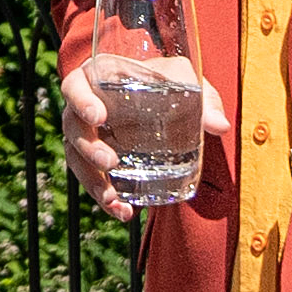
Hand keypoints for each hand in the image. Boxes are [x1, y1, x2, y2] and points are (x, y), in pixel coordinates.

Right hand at [51, 46, 204, 213]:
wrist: (159, 96)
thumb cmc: (166, 80)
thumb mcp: (184, 79)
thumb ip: (203, 98)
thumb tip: (219, 126)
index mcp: (97, 79)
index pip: (75, 86)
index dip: (81, 101)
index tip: (98, 117)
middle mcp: (84, 108)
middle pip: (72, 127)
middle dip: (88, 147)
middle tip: (109, 161)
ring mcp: (87, 137)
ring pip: (76, 159)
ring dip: (91, 180)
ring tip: (112, 197)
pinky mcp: (95, 161)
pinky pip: (92, 181)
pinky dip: (106, 199)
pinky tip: (123, 211)